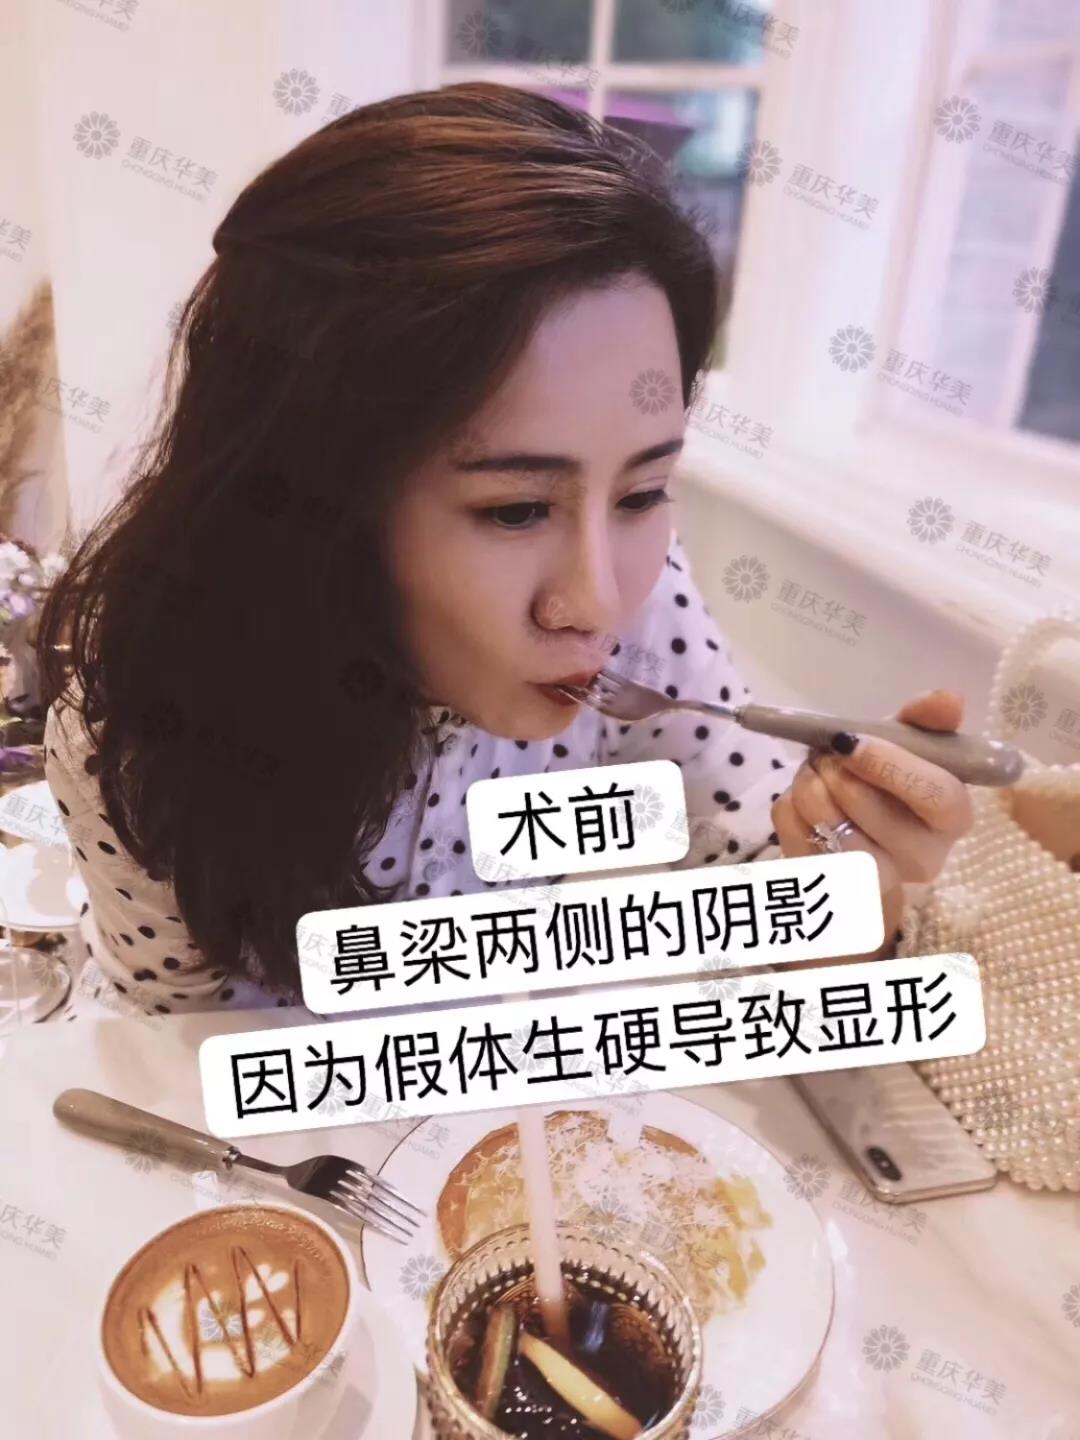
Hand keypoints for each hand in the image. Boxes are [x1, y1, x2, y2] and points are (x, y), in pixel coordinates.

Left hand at [770, 689, 975, 901]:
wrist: (863, 840)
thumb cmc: (892, 787)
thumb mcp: (911, 749)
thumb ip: (927, 720)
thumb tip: (948, 699)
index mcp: (952, 819)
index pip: (936, 795)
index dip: (889, 764)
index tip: (849, 741)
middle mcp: (920, 858)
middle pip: (864, 803)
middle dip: (834, 765)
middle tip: (828, 752)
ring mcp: (872, 879)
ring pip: (822, 817)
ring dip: (809, 780)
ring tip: (818, 773)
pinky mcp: (824, 882)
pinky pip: (791, 826)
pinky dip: (789, 802)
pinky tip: (805, 803)